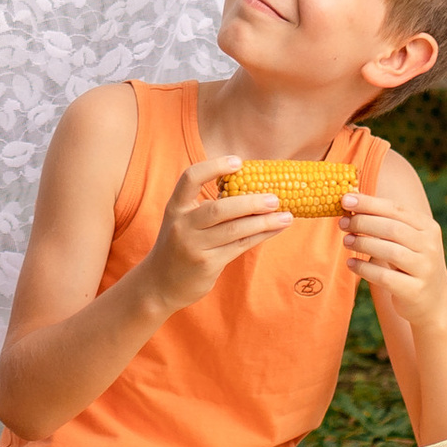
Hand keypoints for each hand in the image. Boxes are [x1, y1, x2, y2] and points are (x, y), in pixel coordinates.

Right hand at [140, 161, 291, 314]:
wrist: (159, 284)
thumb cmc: (180, 246)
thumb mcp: (184, 222)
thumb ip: (208, 207)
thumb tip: (250, 188)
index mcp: (176, 207)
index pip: (190, 178)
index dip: (214, 167)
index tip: (238, 162)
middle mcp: (182, 225)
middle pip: (219, 209)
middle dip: (250, 203)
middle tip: (275, 198)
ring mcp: (194, 246)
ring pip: (234, 230)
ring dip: (264, 222)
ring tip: (287, 216)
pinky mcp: (207, 264)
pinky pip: (239, 246)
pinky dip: (260, 236)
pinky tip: (275, 229)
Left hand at [342, 181, 446, 324]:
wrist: (433, 300)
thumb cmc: (410, 262)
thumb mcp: (407, 239)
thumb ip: (385, 221)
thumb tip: (351, 200)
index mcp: (428, 227)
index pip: (397, 209)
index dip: (370, 203)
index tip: (346, 200)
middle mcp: (430, 247)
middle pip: (393, 229)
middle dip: (363, 223)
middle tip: (343, 223)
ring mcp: (425, 270)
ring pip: (390, 252)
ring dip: (362, 243)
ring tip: (346, 241)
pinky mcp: (414, 291)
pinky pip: (384, 277)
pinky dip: (364, 268)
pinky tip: (351, 263)